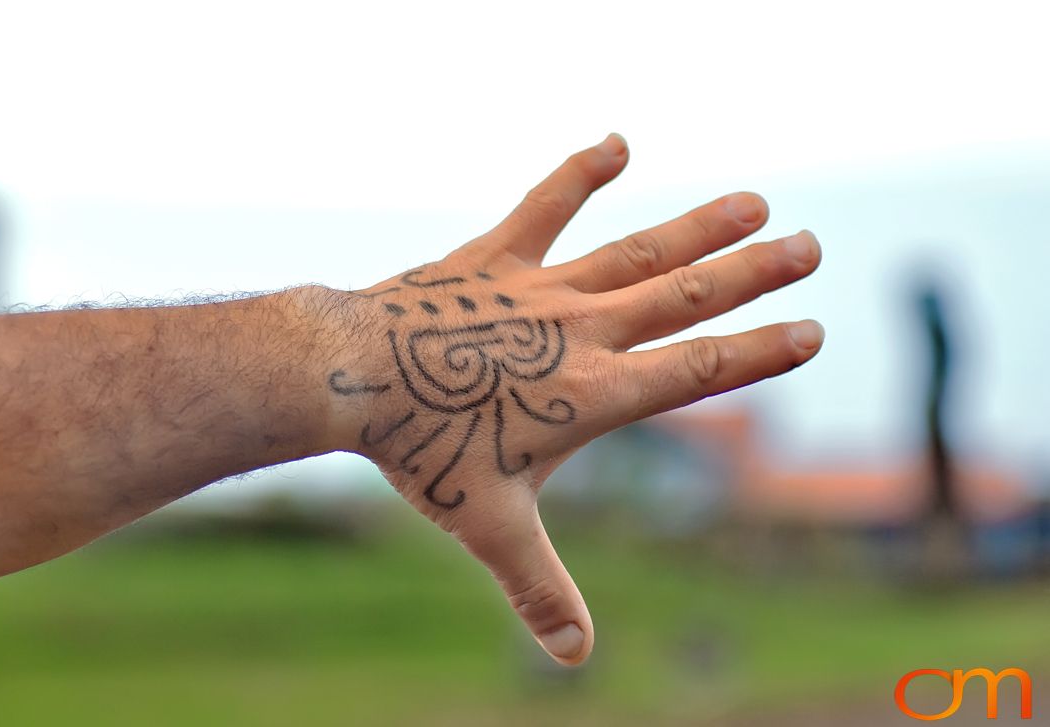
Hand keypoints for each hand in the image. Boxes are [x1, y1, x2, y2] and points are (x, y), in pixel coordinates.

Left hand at [322, 133, 822, 664]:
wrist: (351, 376)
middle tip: (810, 245)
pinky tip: (619, 140)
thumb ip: (539, 589)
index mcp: (594, 394)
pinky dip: (582, 173)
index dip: (761, 351)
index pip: (698, 369)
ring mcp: (541, 286)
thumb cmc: (424, 451)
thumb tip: (575, 660)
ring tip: (750, 202)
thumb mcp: (491, 527)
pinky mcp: (495, 255)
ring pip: (637, 250)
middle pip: (686, 296)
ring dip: (698, 226)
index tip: (812, 330)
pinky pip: (546, 205)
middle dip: (754, 274)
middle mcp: (581, 332)